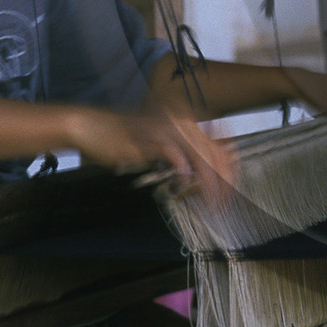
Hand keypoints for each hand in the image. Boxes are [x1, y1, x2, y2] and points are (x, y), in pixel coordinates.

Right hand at [66, 106, 234, 201]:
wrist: (94, 127)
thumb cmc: (127, 139)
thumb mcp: (163, 146)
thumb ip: (186, 158)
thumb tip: (207, 178)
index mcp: (187, 122)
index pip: (221, 146)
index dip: (231, 170)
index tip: (232, 190)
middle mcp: (181, 122)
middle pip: (214, 153)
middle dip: (223, 182)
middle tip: (224, 204)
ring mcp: (165, 128)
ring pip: (199, 155)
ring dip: (208, 183)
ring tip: (210, 203)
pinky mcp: (149, 139)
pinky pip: (174, 154)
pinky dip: (183, 170)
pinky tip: (184, 184)